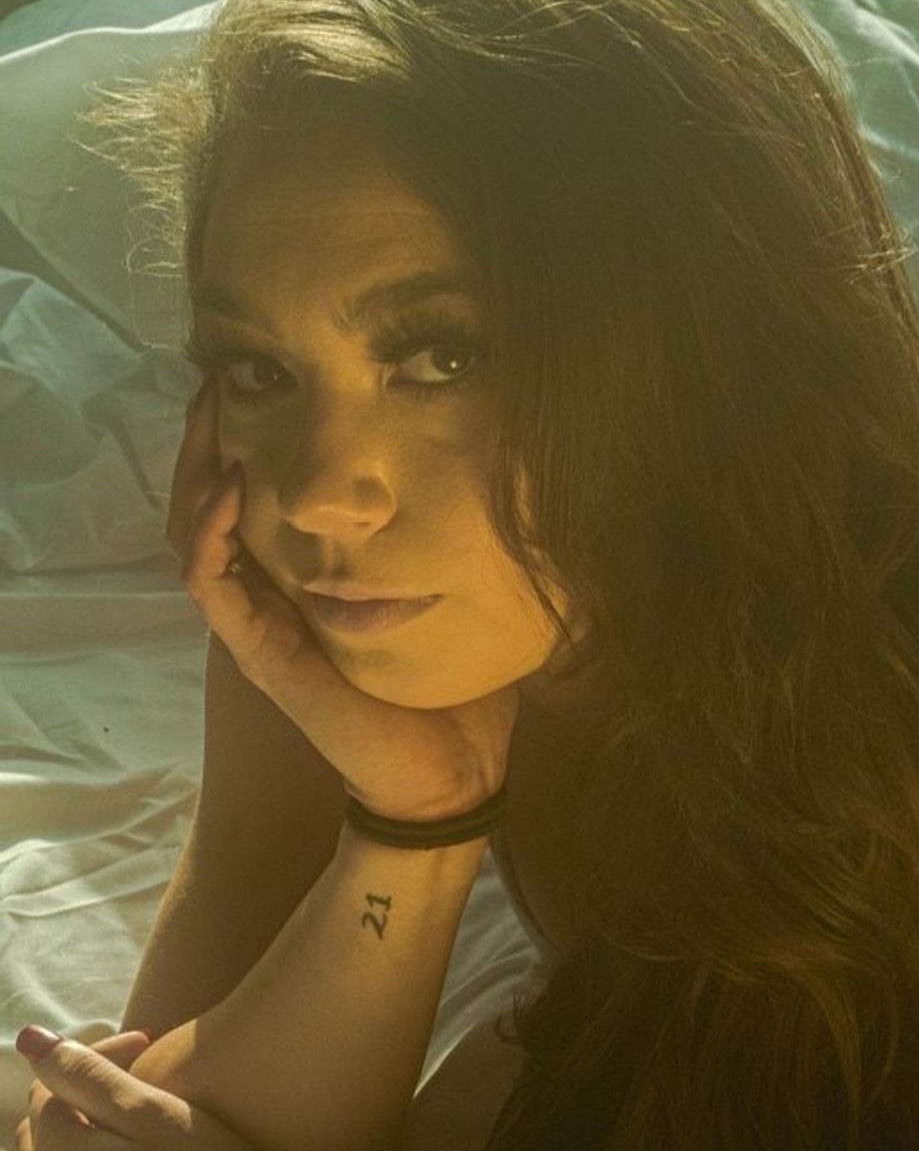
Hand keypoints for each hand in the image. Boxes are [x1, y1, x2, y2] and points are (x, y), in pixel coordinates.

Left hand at [13, 1027, 291, 1150]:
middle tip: (140, 1078)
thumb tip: (28, 1039)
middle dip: (81, 1094)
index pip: (52, 1084)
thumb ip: (87, 1075)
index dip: (96, 1054)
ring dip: (81, 1134)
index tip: (148, 1043)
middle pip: (43, 1126)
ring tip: (135, 1124)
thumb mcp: (154, 1114)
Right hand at [168, 379, 518, 820]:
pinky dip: (211, 535)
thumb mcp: (448, 590)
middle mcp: (270, 600)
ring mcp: (259, 627)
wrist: (453, 772)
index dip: (237, 438)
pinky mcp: (261, 655)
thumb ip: (448, 539)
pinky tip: (231, 489)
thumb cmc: (454, 688)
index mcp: (303, 583)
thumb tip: (494, 463)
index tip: (253, 377)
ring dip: (196, 473)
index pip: (245, 499)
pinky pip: (211, 585)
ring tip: (212, 415)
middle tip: (215, 378)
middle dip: (204, 440)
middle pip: (204, 506)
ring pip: (193, 538)